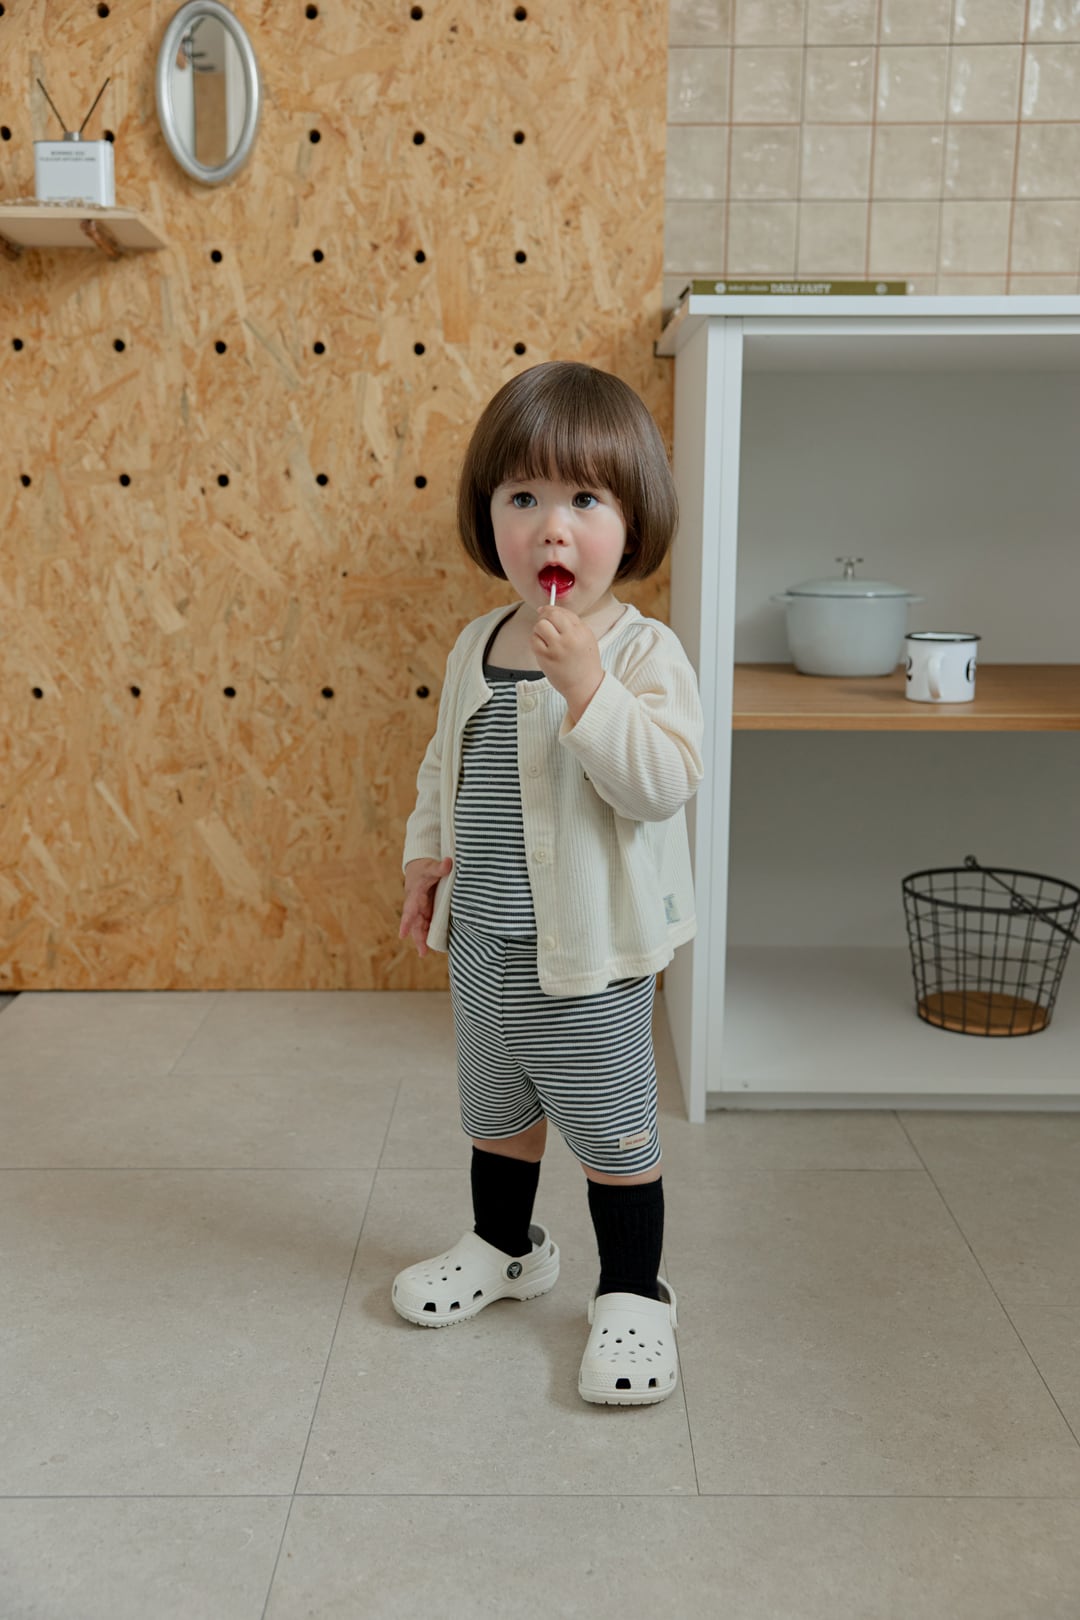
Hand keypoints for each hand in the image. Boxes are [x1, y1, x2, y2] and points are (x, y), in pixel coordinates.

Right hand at [400, 857, 451, 956]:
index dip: (406, 922)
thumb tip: (449, 863)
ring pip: (421, 926)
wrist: (419, 867)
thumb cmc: (423, 868)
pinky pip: (428, 924)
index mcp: (414, 895)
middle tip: (422, 952)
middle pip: (415, 924)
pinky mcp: (428, 911)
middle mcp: (416, 905)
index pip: (410, 910)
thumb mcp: (430, 866)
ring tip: (425, 953)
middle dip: (418, 937)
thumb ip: (439, 867)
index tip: (402, 934)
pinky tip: (437, 944)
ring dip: (423, 939)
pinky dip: (431, 933)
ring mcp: (421, 909)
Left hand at [531, 606, 602, 722]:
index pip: (563, 611)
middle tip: (544, 622)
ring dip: (539, 629)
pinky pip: (533, 640)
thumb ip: (571, 623)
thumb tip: (546, 610)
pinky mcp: (546, 657)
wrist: (586, 686)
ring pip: (540, 625)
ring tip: (544, 637)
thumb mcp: (586, 638)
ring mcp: (557, 647)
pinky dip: (535, 641)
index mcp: (582, 631)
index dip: (551, 609)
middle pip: (551, 615)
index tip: (546, 612)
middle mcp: (571, 637)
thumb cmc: (584, 662)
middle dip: (544, 616)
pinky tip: (542, 647)